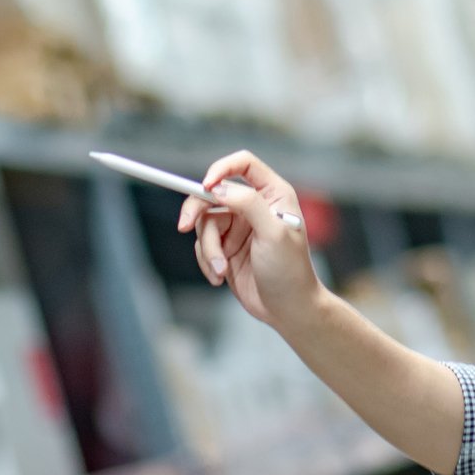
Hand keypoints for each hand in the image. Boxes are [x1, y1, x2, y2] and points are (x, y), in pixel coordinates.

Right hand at [176, 151, 319, 329]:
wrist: (288, 310)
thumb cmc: (290, 271)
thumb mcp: (272, 232)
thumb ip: (247, 204)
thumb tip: (218, 188)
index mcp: (273, 194)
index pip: (243, 164)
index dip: (221, 169)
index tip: (206, 187)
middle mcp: (254, 206)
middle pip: (213, 193)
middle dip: (197, 210)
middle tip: (184, 225)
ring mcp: (238, 227)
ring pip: (204, 223)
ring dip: (208, 249)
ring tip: (221, 269)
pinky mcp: (226, 248)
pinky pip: (202, 245)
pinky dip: (206, 261)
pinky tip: (220, 277)